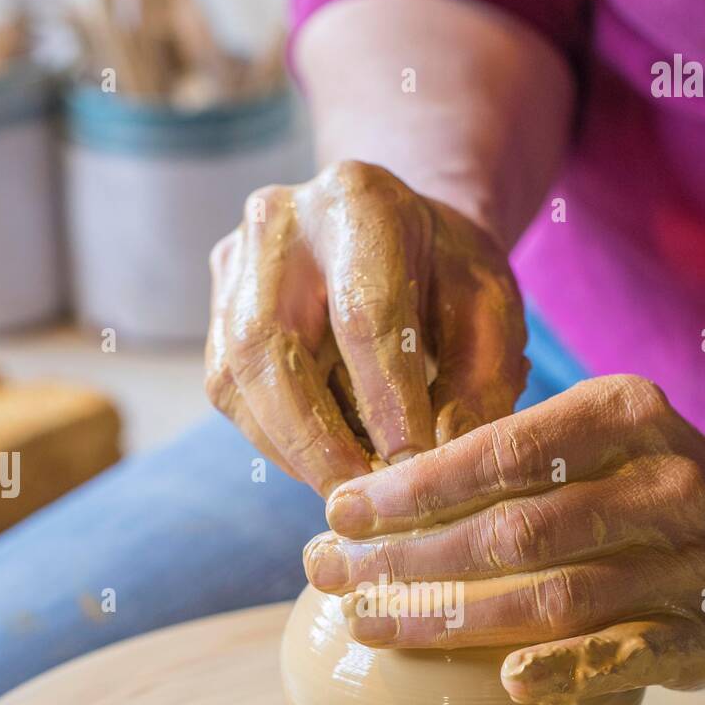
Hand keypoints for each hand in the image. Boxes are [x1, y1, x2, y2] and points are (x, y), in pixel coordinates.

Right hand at [205, 161, 527, 495]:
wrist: (398, 237)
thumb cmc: (450, 277)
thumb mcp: (489, 312)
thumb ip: (479, 380)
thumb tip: (444, 464)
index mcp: (358, 200)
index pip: (363, 314)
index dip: (386, 401)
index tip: (414, 468)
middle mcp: (277, 223)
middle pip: (270, 346)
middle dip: (315, 441)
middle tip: (360, 504)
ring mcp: (233, 266)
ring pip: (237, 379)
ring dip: (290, 451)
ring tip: (346, 494)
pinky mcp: (216, 312)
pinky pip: (231, 395)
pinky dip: (277, 443)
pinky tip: (322, 465)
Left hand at [303, 375, 704, 704]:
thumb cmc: (647, 487)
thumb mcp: (599, 440)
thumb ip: (513, 458)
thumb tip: (378, 499)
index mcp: (626, 415)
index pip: (501, 451)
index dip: (413, 487)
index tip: (340, 511)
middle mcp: (664, 485)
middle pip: (514, 531)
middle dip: (408, 558)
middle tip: (329, 575)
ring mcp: (690, 566)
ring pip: (555, 598)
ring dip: (451, 619)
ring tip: (371, 628)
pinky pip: (628, 656)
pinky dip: (569, 671)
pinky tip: (509, 683)